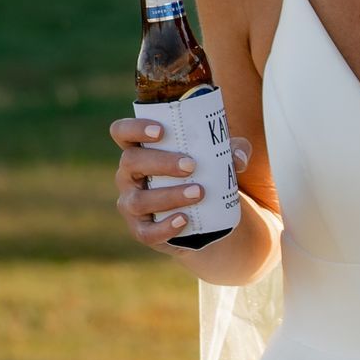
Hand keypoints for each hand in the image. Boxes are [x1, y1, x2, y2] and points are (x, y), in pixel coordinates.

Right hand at [110, 117, 248, 249]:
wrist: (205, 216)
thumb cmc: (204, 173)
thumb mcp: (221, 157)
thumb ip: (233, 150)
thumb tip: (238, 158)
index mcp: (140, 150)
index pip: (122, 132)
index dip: (135, 128)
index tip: (161, 131)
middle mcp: (128, 175)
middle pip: (131, 161)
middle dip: (160, 162)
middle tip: (191, 165)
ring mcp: (131, 203)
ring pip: (139, 199)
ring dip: (168, 195)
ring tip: (199, 192)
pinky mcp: (141, 230)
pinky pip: (146, 232)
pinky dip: (164, 227)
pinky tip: (184, 220)